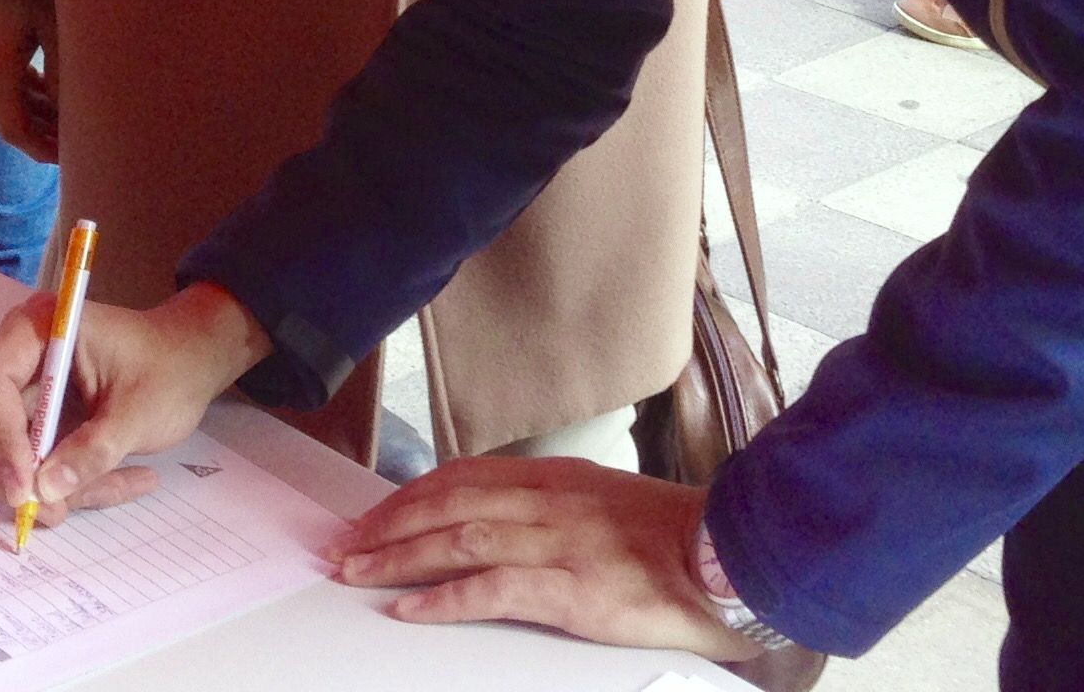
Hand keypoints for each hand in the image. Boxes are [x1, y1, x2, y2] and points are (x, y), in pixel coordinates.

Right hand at [0, 0, 59, 160]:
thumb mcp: (59, 29)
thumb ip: (63, 76)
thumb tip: (73, 115)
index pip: (12, 130)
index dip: (41, 150)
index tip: (71, 158)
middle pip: (10, 118)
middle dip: (43, 136)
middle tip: (79, 145)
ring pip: (9, 101)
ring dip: (39, 115)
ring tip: (73, 121)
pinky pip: (9, 80)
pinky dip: (32, 94)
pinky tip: (57, 94)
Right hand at [0, 280, 265, 526]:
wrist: (193, 361)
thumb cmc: (172, 368)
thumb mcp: (141, 410)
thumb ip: (95, 449)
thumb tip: (45, 489)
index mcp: (39, 329)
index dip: (0, 437)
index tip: (25, 486)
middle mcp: (21, 356)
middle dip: (18, 475)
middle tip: (55, 514)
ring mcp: (28, 391)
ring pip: (7, 453)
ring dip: (51, 486)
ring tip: (115, 488)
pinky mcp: (39, 421)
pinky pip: (35, 464)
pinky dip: (70, 484)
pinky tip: (123, 482)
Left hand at [330, 459, 748, 659]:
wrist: (738, 557)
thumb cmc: (684, 541)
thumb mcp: (614, 506)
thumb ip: (563, 510)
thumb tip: (515, 525)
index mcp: (561, 480)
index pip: (466, 477)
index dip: (412, 496)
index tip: (375, 515)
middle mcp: (552, 502)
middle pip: (450, 504)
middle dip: (390, 525)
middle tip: (345, 546)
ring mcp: (561, 544)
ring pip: (460, 540)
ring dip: (400, 557)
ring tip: (358, 572)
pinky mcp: (574, 591)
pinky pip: (493, 590)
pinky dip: (444, 598)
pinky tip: (409, 607)